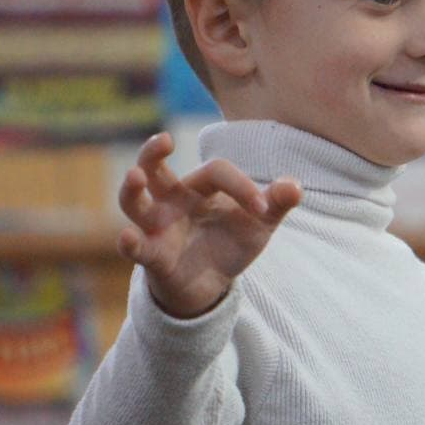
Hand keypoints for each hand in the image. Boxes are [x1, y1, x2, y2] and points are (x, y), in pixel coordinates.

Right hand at [117, 131, 301, 317]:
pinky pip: (136, 247)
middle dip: (153, 152)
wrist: (211, 284)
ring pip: (134, 202)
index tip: (262, 209)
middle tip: (165, 139)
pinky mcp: (152, 255)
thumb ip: (276, 204)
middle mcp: (173, 200)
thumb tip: (295, 186)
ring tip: (134, 176)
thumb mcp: (259, 224)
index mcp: (200, 187)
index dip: (241, 185)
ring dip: (131, 190)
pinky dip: (129, 243)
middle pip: (154, 168)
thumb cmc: (231, 243)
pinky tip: (128, 238)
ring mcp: (158, 226)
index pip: (216, 171)